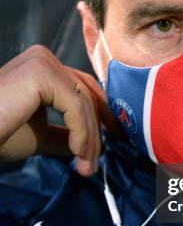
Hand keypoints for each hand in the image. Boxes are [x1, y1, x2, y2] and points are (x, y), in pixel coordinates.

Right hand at [0, 45, 116, 175]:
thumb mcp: (38, 135)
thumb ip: (62, 134)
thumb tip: (88, 146)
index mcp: (41, 67)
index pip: (82, 89)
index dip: (98, 117)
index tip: (101, 148)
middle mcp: (43, 57)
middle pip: (86, 95)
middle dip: (96, 132)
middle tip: (93, 165)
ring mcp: (42, 62)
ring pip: (84, 103)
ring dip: (89, 139)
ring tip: (86, 168)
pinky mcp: (41, 73)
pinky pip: (75, 107)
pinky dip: (82, 133)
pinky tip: (77, 154)